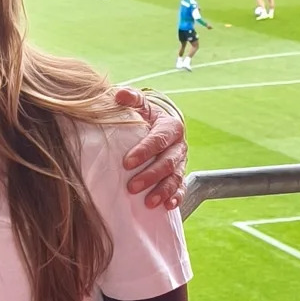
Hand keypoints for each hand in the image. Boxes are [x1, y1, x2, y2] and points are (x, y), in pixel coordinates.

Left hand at [111, 87, 186, 210]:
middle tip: (132, 186)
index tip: (127, 163)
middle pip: (168, 162)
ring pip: (175, 178)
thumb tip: (118, 94)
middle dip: (150, 175)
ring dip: (163, 190)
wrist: (160, 128)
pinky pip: (181, 187)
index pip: (159, 139)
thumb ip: (131, 99)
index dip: (144, 151)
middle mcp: (178, 146)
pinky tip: (168, 205)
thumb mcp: (140, 106)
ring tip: (149, 202)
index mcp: (170, 127)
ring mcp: (181, 162)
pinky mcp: (180, 176)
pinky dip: (176, 197)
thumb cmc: (146, 118)